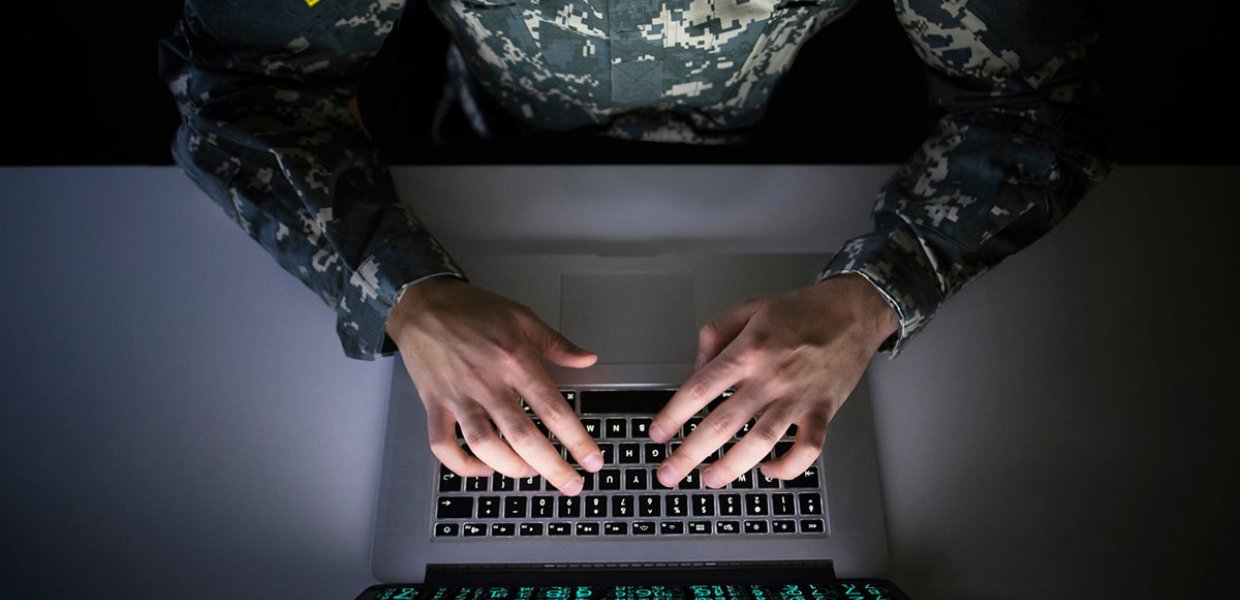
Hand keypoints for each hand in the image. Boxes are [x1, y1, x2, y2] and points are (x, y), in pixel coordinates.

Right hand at [386, 277, 603, 494]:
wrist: (422, 304)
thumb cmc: (472, 309)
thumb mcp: (521, 317)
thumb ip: (557, 343)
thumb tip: (588, 359)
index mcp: (515, 361)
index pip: (553, 408)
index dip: (576, 439)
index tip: (592, 461)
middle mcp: (488, 383)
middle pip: (523, 436)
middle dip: (551, 467)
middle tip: (570, 485)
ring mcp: (458, 397)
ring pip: (485, 445)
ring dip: (510, 468)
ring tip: (530, 474)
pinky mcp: (434, 405)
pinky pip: (443, 444)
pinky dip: (462, 464)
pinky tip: (483, 469)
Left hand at [650, 274, 898, 487]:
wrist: (853, 311)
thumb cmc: (801, 310)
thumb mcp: (749, 308)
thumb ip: (716, 335)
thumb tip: (696, 369)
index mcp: (747, 350)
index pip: (699, 389)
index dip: (673, 415)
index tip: (657, 435)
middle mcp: (770, 377)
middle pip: (722, 423)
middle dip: (690, 454)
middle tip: (669, 473)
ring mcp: (798, 397)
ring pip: (760, 442)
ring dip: (731, 467)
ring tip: (710, 479)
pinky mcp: (823, 411)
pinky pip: (806, 449)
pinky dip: (787, 467)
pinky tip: (768, 470)